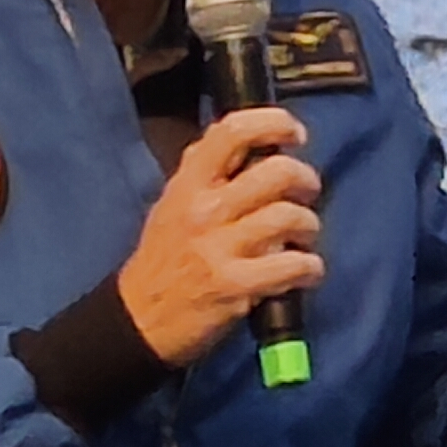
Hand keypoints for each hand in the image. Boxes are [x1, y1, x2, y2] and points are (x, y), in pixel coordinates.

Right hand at [117, 107, 323, 368]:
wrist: (137, 323)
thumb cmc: (163, 259)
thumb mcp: (172, 205)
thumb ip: (205, 171)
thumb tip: (248, 138)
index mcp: (188, 185)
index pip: (232, 131)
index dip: (275, 123)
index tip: (294, 136)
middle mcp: (203, 211)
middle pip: (277, 172)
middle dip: (305, 179)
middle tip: (307, 193)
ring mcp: (219, 249)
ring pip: (290, 216)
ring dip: (309, 226)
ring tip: (304, 237)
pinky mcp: (234, 286)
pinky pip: (293, 265)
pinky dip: (310, 267)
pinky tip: (306, 271)